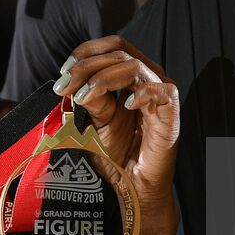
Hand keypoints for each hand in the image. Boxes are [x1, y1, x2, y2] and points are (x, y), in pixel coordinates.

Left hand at [52, 36, 179, 213]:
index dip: (86, 53)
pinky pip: (161, 90)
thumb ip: (90, 97)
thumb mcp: (96, 121)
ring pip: (134, 66)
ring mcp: (160, 92)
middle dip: (88, 66)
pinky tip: (125, 105)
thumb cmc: (117, 154)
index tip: (63, 73)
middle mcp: (146, 78)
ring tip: (84, 96)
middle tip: (66, 85)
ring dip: (103, 78)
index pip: (112, 47)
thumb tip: (72, 80)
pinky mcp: (171, 110)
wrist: (132, 186)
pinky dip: (142, 92)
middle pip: (120, 52)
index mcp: (129, 76)